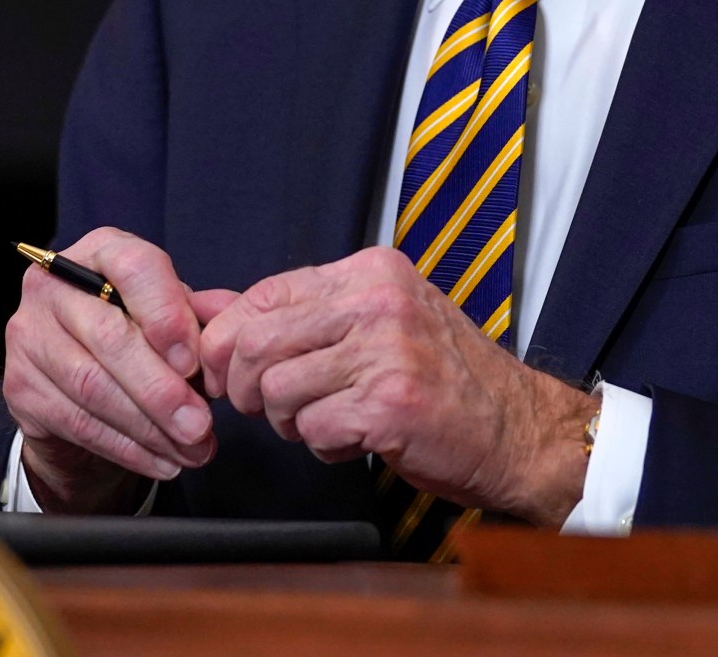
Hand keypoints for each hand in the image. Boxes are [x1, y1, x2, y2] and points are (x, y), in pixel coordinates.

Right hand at [1, 227, 215, 512]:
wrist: (79, 383)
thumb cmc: (137, 336)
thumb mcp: (175, 317)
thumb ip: (205, 316)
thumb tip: (231, 325)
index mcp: (100, 252)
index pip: (132, 267)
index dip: (166, 315)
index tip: (194, 362)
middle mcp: (53, 285)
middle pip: (109, 336)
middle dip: (161, 389)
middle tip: (200, 425)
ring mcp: (29, 335)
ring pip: (92, 386)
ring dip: (149, 427)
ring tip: (191, 449)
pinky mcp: (20, 386)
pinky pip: (78, 422)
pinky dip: (127, 448)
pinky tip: (162, 460)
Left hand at [196, 247, 598, 525]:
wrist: (516, 430)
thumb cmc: (441, 378)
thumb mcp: (372, 323)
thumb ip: (293, 313)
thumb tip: (202, 307)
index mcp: (370, 271)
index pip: (264, 293)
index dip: (231, 339)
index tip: (232, 370)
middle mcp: (378, 300)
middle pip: (258, 342)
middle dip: (248, 388)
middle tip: (271, 408)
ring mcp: (387, 350)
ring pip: (279, 391)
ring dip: (290, 422)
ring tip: (327, 421)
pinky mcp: (390, 404)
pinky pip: (314, 430)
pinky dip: (325, 447)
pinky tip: (358, 440)